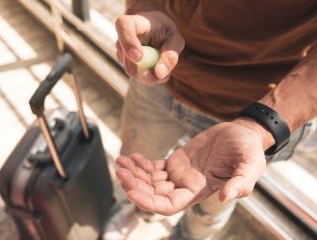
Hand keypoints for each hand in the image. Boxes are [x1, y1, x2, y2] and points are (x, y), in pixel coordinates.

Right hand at [115, 11, 184, 84]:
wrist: (155, 29)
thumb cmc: (166, 31)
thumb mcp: (175, 39)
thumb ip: (170, 55)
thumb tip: (159, 74)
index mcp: (134, 22)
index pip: (124, 26)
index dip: (128, 42)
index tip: (138, 57)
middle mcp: (122, 37)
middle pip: (129, 63)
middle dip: (147, 74)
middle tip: (164, 74)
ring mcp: (121, 52)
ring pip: (133, 72)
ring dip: (151, 74)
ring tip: (161, 60)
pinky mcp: (124, 63)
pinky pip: (138, 76)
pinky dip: (150, 75)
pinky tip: (154, 63)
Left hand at [115, 120, 268, 215]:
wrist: (242, 134)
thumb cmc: (248, 150)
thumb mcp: (251, 164)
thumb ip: (241, 182)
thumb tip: (226, 197)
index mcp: (199, 190)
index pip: (169, 205)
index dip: (149, 203)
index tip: (131, 192)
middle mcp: (186, 186)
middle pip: (154, 194)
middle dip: (136, 185)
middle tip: (121, 172)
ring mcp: (179, 174)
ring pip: (150, 180)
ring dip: (134, 173)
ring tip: (121, 162)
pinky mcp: (176, 161)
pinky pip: (153, 167)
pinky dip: (141, 163)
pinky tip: (131, 156)